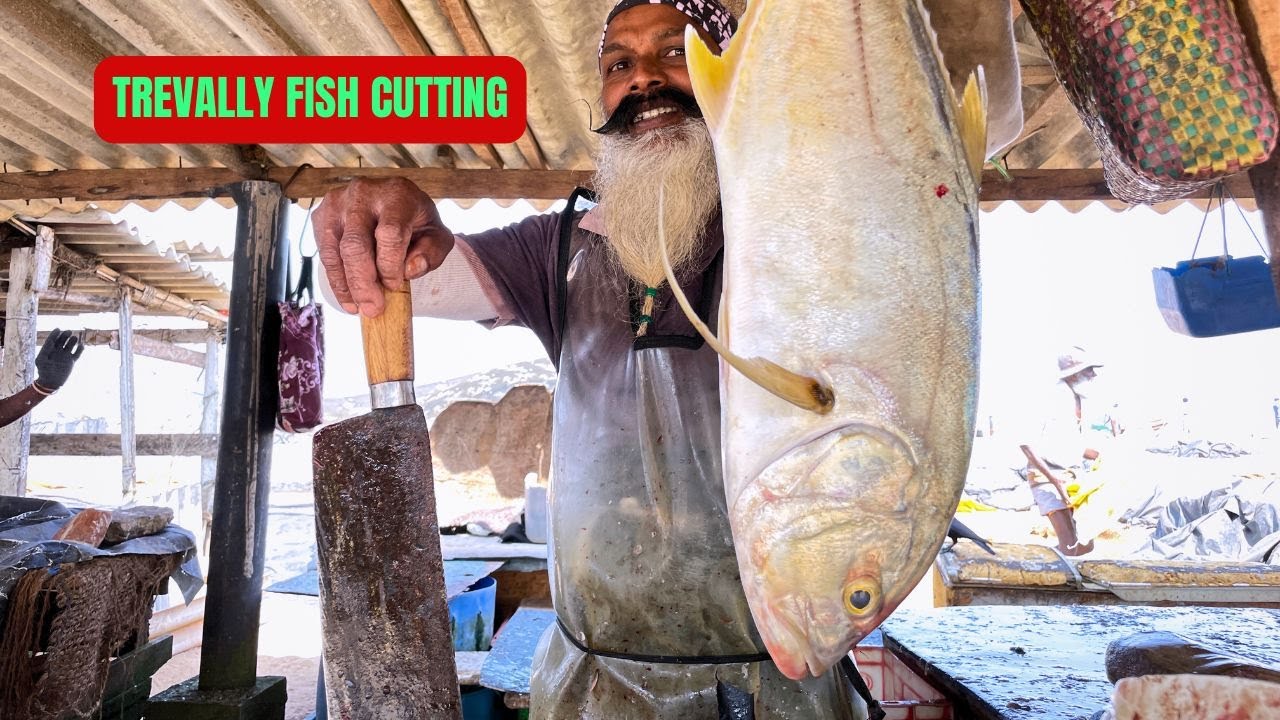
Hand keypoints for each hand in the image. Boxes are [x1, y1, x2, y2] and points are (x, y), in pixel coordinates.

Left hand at [35, 329, 84, 390]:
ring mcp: (65, 356)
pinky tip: (82, 345)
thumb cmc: (43, 371)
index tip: (58, 329)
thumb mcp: (41, 360)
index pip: (52, 339)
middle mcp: (57, 351)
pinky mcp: (71, 361)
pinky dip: (80, 349)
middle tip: (69, 332)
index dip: (55, 334)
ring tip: (74, 338)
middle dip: (65, 335)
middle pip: (62, 340)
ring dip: (73, 341)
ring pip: (70, 345)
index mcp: (49, 350)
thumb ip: (45, 350)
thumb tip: (51, 342)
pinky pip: (77, 353)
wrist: (50, 382)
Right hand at [313, 177, 454, 316]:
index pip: (389, 233)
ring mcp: (338, 202)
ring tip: (359, 308)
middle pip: (356, 244)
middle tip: (372, 309)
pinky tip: (348, 298)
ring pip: (334, 251)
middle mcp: (363, 192)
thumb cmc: (416, 223)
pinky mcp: (322, 215)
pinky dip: (336, 280)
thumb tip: (410, 269)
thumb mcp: (437, 236)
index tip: (394, 286)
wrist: (393, 204)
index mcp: (397, 193)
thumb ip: (432, 252)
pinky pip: (325, 254)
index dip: (390, 265)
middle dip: (363, 282)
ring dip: (346, 286)